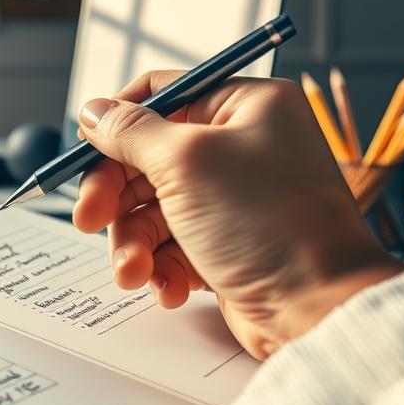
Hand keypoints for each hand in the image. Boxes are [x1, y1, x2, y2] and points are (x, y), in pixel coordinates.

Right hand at [72, 73, 403, 358]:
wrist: (319, 310)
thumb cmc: (268, 224)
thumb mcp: (185, 161)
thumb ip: (129, 132)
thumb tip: (92, 111)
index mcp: (246, 105)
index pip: (162, 94)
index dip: (116, 123)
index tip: (84, 154)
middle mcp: (243, 145)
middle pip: (147, 156)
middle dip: (116, 196)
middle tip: (89, 220)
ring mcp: (236, 198)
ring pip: (153, 207)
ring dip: (134, 242)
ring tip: (134, 272)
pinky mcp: (229, 245)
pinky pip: (174, 245)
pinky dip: (162, 266)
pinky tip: (169, 287)